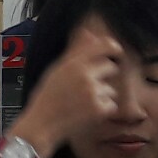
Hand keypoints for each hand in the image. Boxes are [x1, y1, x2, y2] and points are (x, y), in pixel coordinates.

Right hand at [13, 25, 124, 155]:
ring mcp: (93, 92)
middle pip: (111, 67)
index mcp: (73, 63)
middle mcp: (85, 75)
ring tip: (82, 104)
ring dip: (102, 95)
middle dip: (103, 77)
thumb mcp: (56, 69)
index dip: (112, 46)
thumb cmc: (47, 97)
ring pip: (110, 89)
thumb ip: (75, 51)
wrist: (41, 124)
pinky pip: (111, 104)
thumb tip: (90, 32)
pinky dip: (102, 110)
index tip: (116, 50)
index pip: (102, 46)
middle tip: (88, 88)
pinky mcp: (99, 109)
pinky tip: (86, 113)